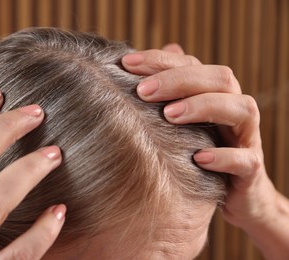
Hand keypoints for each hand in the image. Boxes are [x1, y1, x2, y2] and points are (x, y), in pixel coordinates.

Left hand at [122, 46, 288, 257]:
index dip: (160, 61)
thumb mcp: (178, 122)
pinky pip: (246, 159)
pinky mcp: (251, 170)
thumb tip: (131, 65)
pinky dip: (224, 156)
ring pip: (242, 109)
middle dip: (179, 80)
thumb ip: (162, 96)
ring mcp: (247, 138)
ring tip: (168, 115)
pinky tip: (197, 158)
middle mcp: (234, 109)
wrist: (235, 194)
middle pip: (220, 79)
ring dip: (203, 107)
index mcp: (214, 94)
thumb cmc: (198, 150)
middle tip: (143, 91)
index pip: (192, 64)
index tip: (126, 64)